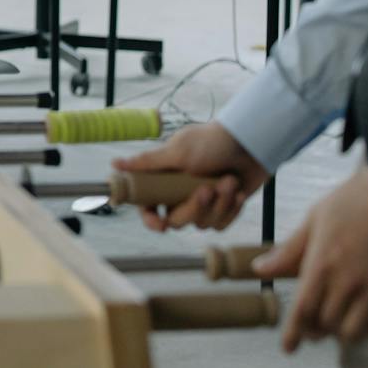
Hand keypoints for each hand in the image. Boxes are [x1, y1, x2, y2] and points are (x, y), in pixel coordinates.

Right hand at [114, 122, 266, 231]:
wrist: (252, 143)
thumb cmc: (212, 142)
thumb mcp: (177, 151)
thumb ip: (147, 163)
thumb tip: (115, 165)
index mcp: (164, 179)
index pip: (147, 207)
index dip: (150, 220)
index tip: (160, 225)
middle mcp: (180, 194)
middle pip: (177, 220)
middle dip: (194, 208)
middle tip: (206, 190)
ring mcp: (202, 202)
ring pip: (201, 224)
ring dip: (218, 204)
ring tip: (229, 181)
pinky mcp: (223, 208)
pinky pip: (221, 224)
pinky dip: (231, 209)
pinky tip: (238, 191)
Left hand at [259, 164, 367, 351]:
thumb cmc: (359, 199)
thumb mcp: (317, 217)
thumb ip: (290, 250)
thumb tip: (260, 269)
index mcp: (323, 264)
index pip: (302, 310)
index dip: (293, 333)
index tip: (288, 347)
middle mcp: (349, 283)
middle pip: (326, 324)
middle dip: (314, 329)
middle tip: (311, 327)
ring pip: (354, 332)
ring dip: (341, 332)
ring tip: (337, 322)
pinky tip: (366, 318)